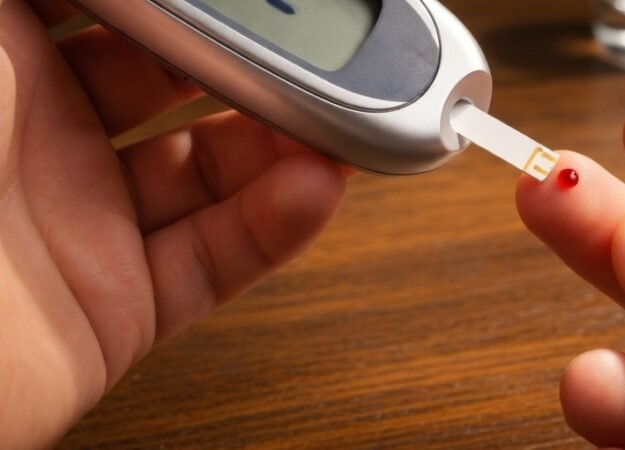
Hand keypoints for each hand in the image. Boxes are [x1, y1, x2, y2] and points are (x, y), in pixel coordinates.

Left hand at [1, 2, 345, 446]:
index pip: (123, 10)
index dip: (191, 0)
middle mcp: (31, 135)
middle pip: (179, 81)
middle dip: (254, 58)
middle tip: (317, 40)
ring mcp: (74, 224)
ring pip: (211, 171)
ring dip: (285, 140)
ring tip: (342, 114)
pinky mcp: (109, 310)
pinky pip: (214, 264)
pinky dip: (276, 228)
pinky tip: (316, 187)